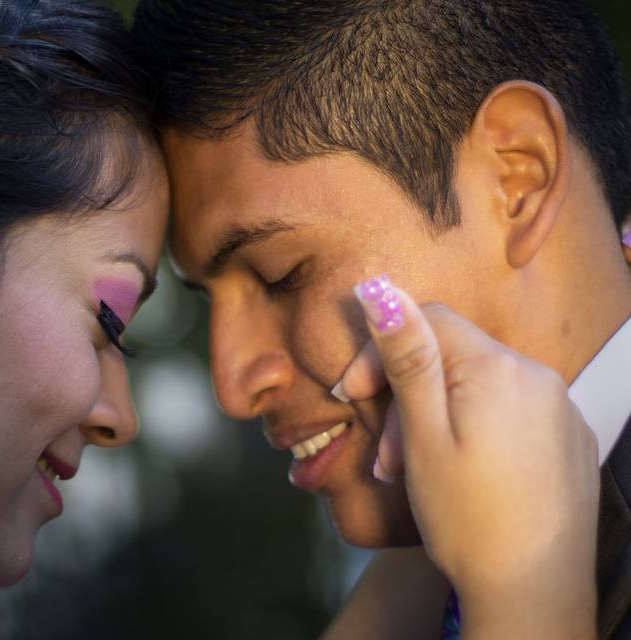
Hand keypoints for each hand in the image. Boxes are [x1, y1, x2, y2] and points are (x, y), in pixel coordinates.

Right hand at [340, 276, 598, 638]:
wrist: (534, 592)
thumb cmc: (468, 516)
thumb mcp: (422, 435)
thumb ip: (407, 358)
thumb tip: (381, 290)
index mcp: (498, 368)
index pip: (430, 320)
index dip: (382, 348)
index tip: (353, 394)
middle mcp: (538, 376)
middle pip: (454, 358)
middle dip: (408, 395)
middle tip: (383, 453)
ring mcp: (560, 409)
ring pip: (480, 388)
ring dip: (437, 417)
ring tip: (413, 470)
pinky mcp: (570, 440)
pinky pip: (511, 414)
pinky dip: (476, 432)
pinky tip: (462, 475)